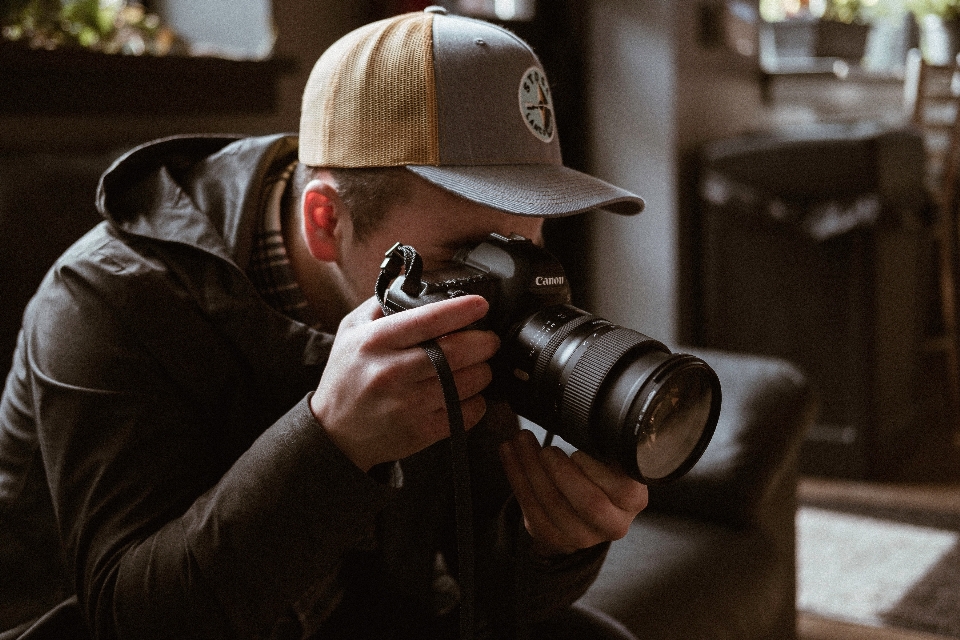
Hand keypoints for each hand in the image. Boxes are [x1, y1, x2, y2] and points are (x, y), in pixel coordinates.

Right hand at [311, 295, 498, 471]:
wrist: (334, 433)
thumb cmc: (346, 377)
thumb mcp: (351, 331)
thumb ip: (381, 303)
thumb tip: (410, 279)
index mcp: (375, 341)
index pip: (428, 320)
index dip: (462, 310)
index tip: (481, 305)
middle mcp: (391, 372)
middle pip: (456, 352)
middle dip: (484, 342)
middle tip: (489, 340)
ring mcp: (407, 405)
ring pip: (467, 383)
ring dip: (483, 372)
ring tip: (479, 366)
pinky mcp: (419, 431)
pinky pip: (465, 413)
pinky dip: (476, 402)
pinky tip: (468, 394)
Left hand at [499, 429, 648, 556]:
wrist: (584, 512)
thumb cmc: (600, 475)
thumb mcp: (613, 461)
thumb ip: (607, 446)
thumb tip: (586, 422)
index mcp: (633, 500)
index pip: (622, 488)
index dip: (596, 470)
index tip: (577, 451)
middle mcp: (612, 523)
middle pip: (588, 501)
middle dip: (562, 472)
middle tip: (546, 450)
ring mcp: (582, 536)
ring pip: (553, 504)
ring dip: (530, 468)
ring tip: (520, 441)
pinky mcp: (554, 537)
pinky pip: (531, 508)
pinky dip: (516, 476)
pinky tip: (509, 454)